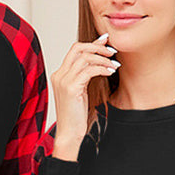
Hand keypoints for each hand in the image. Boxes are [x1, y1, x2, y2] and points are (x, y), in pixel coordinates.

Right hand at [50, 36, 118, 159]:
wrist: (69, 133)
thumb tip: (98, 61)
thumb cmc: (75, 116)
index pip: (75, 50)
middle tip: (112, 52)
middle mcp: (59, 75)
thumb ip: (84, 75)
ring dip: (103, 59)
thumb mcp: (80, 91)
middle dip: (97, 47)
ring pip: (85, 58)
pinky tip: (110, 72)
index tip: (106, 41)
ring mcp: (63, 81)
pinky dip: (102, 69)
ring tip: (114, 65)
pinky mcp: (70, 88)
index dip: (92, 43)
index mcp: (60, 74)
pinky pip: (89, 70)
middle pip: (78, 48)